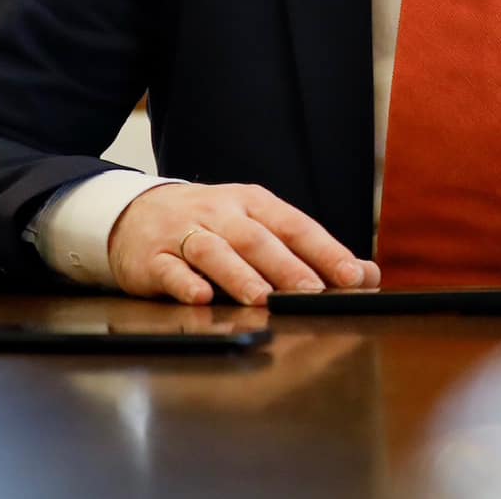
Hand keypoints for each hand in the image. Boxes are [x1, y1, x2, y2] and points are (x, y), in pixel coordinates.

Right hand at [108, 182, 379, 306]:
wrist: (134, 213)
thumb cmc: (210, 224)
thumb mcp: (258, 225)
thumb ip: (308, 251)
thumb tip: (366, 274)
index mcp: (253, 203)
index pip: (296, 226)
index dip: (326, 251)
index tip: (353, 276)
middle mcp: (221, 212)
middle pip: (258, 239)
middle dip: (288, 267)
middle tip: (313, 293)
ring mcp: (185, 233)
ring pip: (215, 251)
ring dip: (239, 275)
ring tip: (262, 298)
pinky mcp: (152, 258)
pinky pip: (170, 270)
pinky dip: (185, 283)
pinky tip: (201, 298)